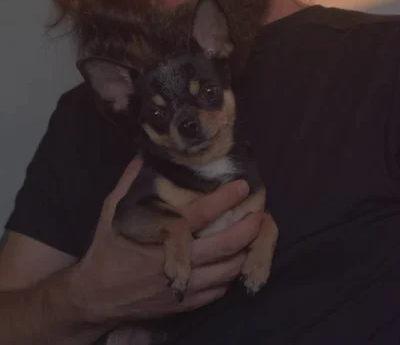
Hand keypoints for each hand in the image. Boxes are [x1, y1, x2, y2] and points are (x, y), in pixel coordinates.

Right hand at [71, 157, 261, 325]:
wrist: (96, 296)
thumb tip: (145, 155)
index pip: (200, 215)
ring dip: (244, 253)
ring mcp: (183, 286)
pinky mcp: (184, 305)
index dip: (225, 199)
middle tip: (260, 214)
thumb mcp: (112, 210)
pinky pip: (218, 292)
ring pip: (226, 271)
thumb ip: (130, 182)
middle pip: (223, 246)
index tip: (243, 185)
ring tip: (255, 237)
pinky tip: (234, 262)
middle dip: (247, 229)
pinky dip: (230, 276)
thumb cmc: (107, 247)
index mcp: (161, 235)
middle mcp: (177, 261)